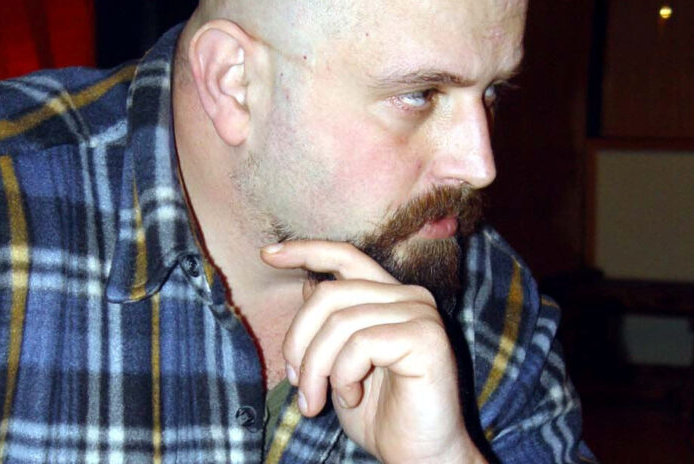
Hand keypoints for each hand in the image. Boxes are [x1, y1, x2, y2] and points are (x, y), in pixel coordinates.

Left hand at [260, 240, 485, 463]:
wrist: (419, 459)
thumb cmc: (380, 415)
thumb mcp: (339, 366)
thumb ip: (330, 325)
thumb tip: (308, 284)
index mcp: (389, 297)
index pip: (345, 257)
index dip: (306, 250)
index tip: (266, 254)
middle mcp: (409, 296)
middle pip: (329, 293)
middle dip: (298, 340)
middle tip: (294, 383)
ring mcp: (420, 314)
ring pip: (340, 322)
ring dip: (315, 368)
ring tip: (315, 400)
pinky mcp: (426, 338)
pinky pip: (361, 343)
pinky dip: (343, 375)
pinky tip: (350, 398)